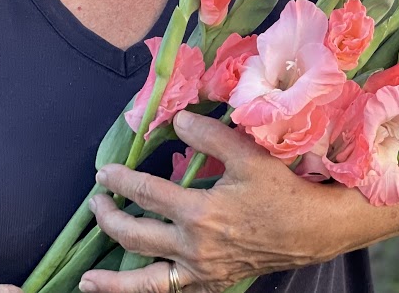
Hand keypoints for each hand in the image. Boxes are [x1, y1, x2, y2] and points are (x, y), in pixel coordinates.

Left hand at [81, 111, 346, 292]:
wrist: (312, 229)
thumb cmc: (281, 190)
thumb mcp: (248, 154)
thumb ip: (209, 135)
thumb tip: (176, 122)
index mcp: (199, 213)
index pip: (145, 193)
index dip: (120, 180)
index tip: (104, 171)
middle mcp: (193, 247)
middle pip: (134, 235)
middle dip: (109, 218)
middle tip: (96, 203)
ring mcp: (200, 271)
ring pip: (144, 281)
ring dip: (112, 281)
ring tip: (87, 280)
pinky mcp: (210, 282)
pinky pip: (169, 292)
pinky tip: (134, 291)